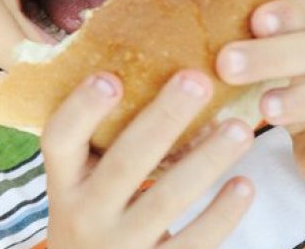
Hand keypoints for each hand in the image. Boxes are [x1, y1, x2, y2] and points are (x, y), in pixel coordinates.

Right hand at [44, 70, 254, 247]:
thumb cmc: (94, 224)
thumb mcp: (79, 191)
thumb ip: (100, 149)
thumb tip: (145, 73)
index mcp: (63, 185)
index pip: (59, 140)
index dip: (82, 108)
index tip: (110, 76)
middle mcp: (85, 214)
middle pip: (125, 162)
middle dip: (163, 118)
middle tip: (198, 80)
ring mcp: (121, 246)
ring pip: (167, 199)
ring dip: (207, 160)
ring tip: (240, 128)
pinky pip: (196, 241)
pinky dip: (223, 214)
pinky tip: (245, 185)